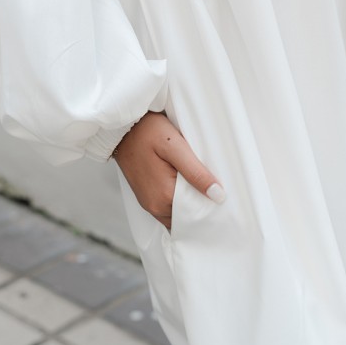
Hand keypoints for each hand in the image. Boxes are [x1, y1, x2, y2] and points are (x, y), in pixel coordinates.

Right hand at [112, 111, 225, 230]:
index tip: (224, 198)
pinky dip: (179, 201)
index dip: (211, 209)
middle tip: (217, 191)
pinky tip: (187, 184)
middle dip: (201, 207)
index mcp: (164, 197)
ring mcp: (148, 203)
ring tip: (203, 186)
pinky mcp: (146, 196)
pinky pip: (167, 207)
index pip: (196, 216)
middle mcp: (154, 206)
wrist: (121, 126)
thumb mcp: (175, 146)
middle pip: (186, 218)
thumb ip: (195, 172)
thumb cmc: (148, 131)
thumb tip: (218, 196)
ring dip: (190, 203)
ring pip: (177, 214)